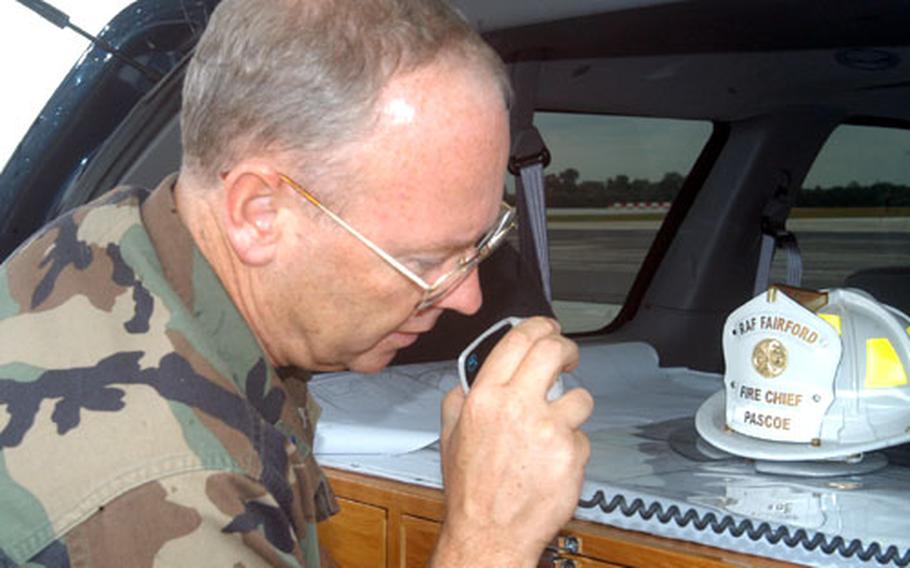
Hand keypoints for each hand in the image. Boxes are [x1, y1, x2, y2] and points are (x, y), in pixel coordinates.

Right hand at [431, 317, 592, 566]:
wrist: (490, 533)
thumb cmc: (472, 492)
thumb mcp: (450, 437)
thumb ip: (459, 401)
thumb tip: (468, 381)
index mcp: (485, 398)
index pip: (518, 340)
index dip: (538, 325)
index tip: (548, 327)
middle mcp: (517, 408)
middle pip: (553, 351)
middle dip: (566, 347)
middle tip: (567, 356)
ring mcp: (548, 430)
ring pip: (579, 396)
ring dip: (572, 406)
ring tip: (556, 426)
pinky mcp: (571, 454)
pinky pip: (582, 436)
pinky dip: (573, 446)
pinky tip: (554, 460)